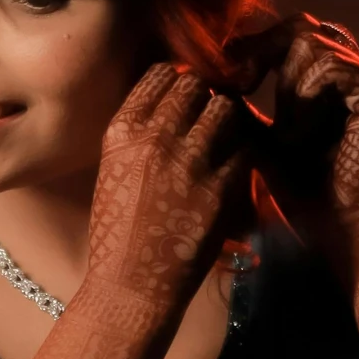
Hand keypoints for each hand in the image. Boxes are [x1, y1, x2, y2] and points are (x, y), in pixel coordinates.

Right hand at [85, 63, 258, 324]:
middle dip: (204, 96)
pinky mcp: (222, 189)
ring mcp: (191, 163)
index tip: (184, 95)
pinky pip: (245, 149)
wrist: (132, 283)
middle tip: (208, 115)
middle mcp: (156, 138)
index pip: (160, 75)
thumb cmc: (116, 232)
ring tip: (225, 136)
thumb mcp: (113, 169)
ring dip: (228, 119)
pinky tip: (234, 166)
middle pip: (196, 87)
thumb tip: (172, 105)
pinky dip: (242, 153)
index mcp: (122, 132)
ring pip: (226, 110)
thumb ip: (140, 134)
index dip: (177, 81)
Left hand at [238, 14, 358, 248]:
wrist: (336, 227)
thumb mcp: (258, 138)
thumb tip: (202, 74)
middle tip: (239, 85)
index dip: (252, 45)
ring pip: (311, 43)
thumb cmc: (299, 187)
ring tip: (286, 134)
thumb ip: (239, 105)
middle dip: (262, 52)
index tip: (223, 73)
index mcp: (328, 78)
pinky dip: (305, 98)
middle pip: (300, 27)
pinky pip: (329, 66)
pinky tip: (301, 137)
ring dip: (286, 88)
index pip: (289, 34)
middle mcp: (353, 71)